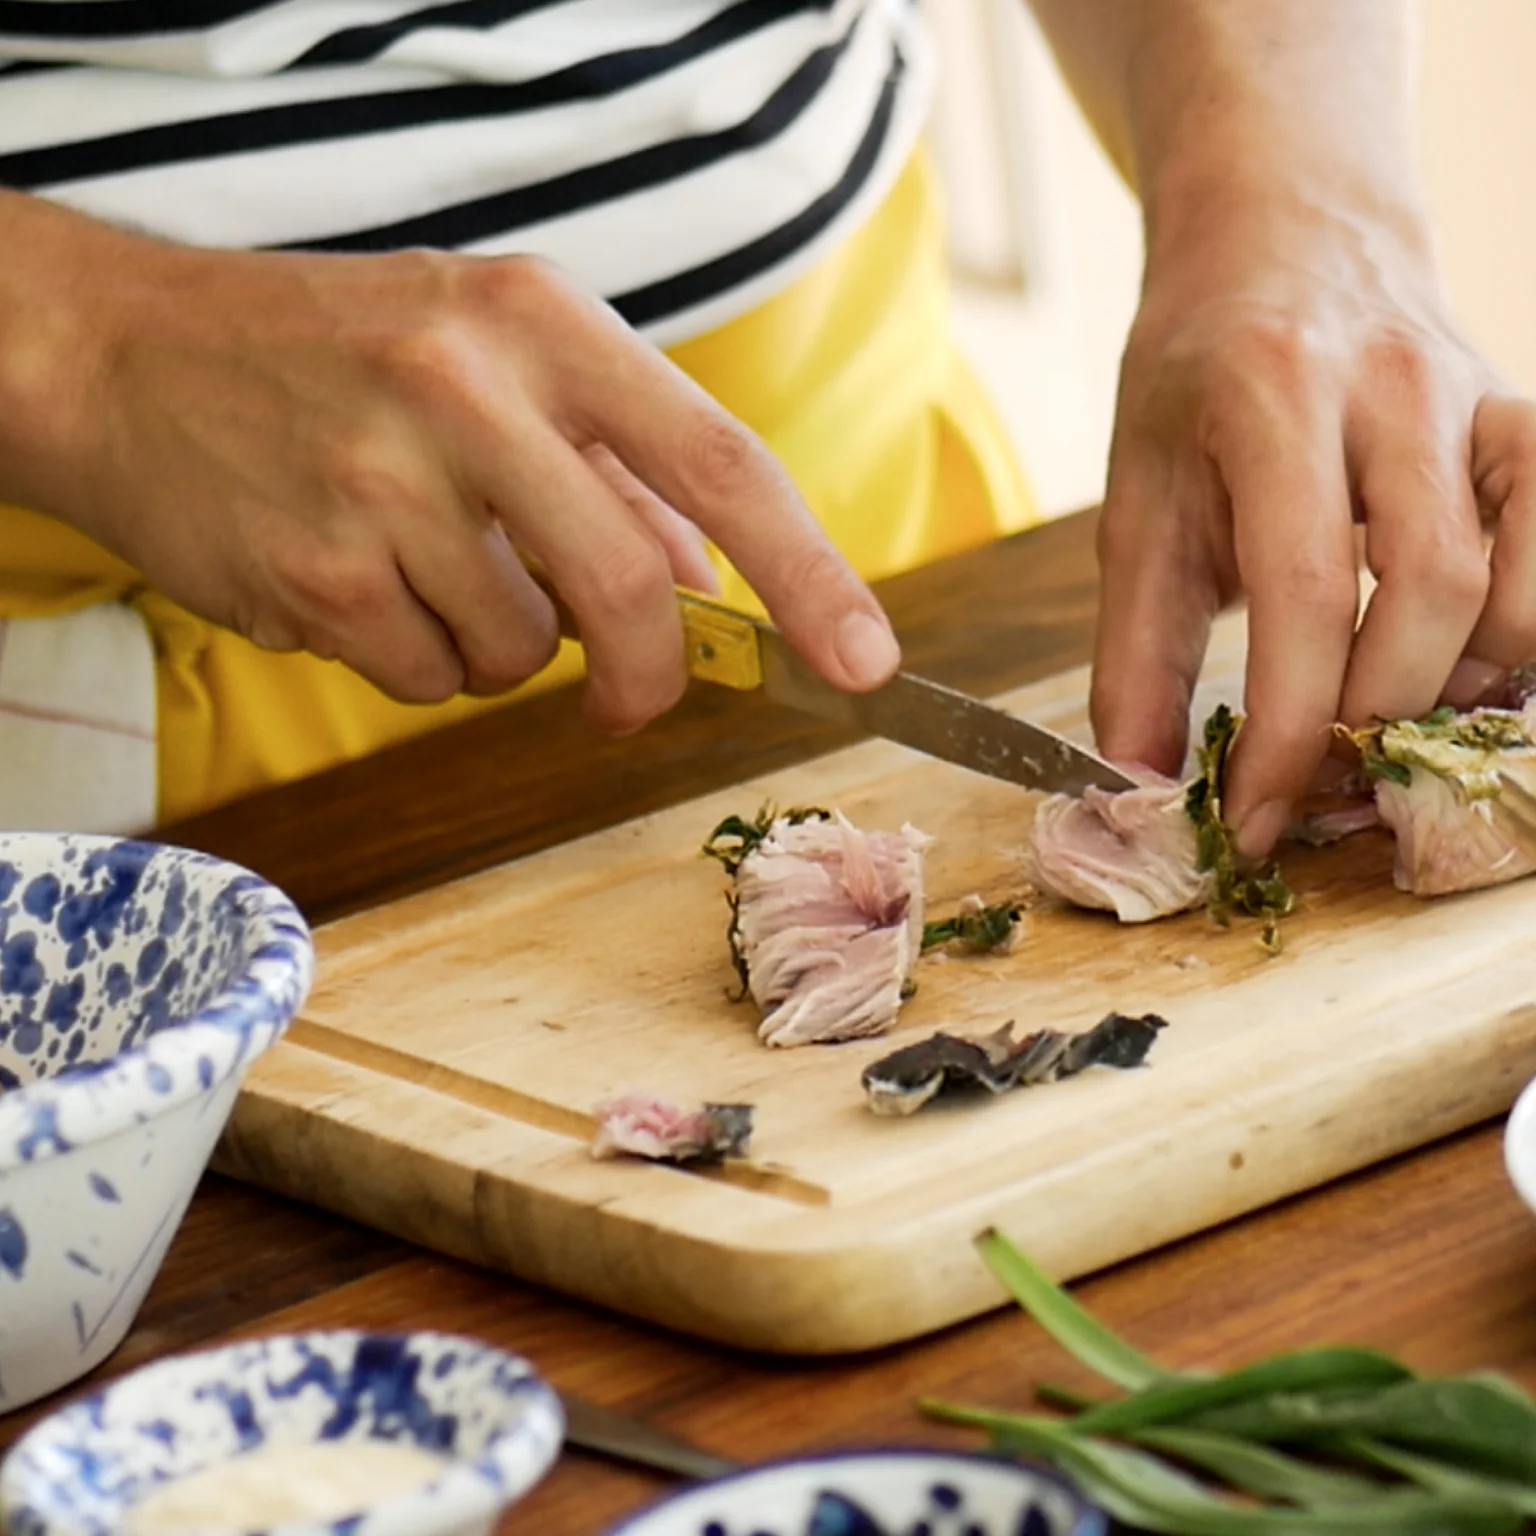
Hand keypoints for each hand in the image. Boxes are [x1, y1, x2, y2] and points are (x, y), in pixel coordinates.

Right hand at [16, 204, 898, 730]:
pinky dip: (418, 661)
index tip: (867, 660)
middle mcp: (469, 390)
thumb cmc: (337, 357)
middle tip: (633, 694)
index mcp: (542, 325)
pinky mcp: (317, 570)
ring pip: (519, 653)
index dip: (809, 573)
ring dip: (498, 648)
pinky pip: (430, 678)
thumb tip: (708, 582)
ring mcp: (384, 483)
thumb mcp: (490, 364)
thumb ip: (612, 471)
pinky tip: (359, 583)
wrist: (127, 355)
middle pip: (630, 590)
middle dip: (648, 669)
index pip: (718, 463)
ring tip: (422, 565)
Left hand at [1088, 176, 1535, 854]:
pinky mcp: (1526, 421)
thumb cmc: (1196, 385)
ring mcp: (1480, 397)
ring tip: (1382, 717)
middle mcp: (1393, 387)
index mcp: (1271, 399)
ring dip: (1457, 682)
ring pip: (1516, 576)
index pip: (1302, 594)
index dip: (1288, 731)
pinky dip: (1523, 631)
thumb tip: (1139, 787)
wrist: (1283, 244)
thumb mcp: (1137, 504)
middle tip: (1321, 775)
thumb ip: (1132, 652)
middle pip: (1431, 589)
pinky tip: (1459, 663)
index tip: (1255, 819)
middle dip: (1375, 715)